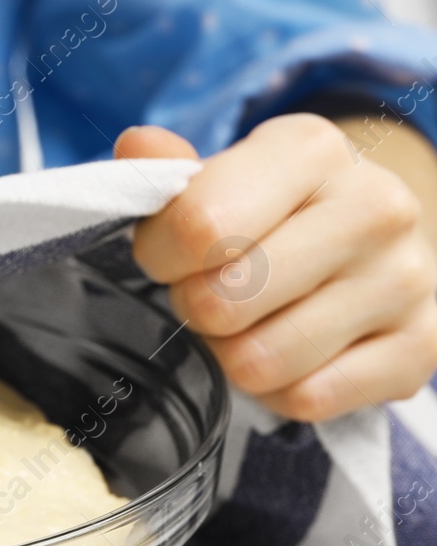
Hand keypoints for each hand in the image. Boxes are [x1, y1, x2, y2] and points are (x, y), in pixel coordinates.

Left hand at [118, 114, 436, 420]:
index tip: (170, 256)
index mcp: (312, 149)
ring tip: (250, 326)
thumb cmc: (269, 215)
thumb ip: (169, 171)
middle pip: (222, 302)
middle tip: (211, 296)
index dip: (159, 255)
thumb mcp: (217, 180)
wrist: (369, 250)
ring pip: (260, 361)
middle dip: (196, 309)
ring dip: (233, 357)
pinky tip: (291, 358)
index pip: (198, 225)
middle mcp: (375, 206)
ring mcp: (406, 278)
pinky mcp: (422, 346)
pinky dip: (279, 394)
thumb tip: (137, 147)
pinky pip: (307, 399)